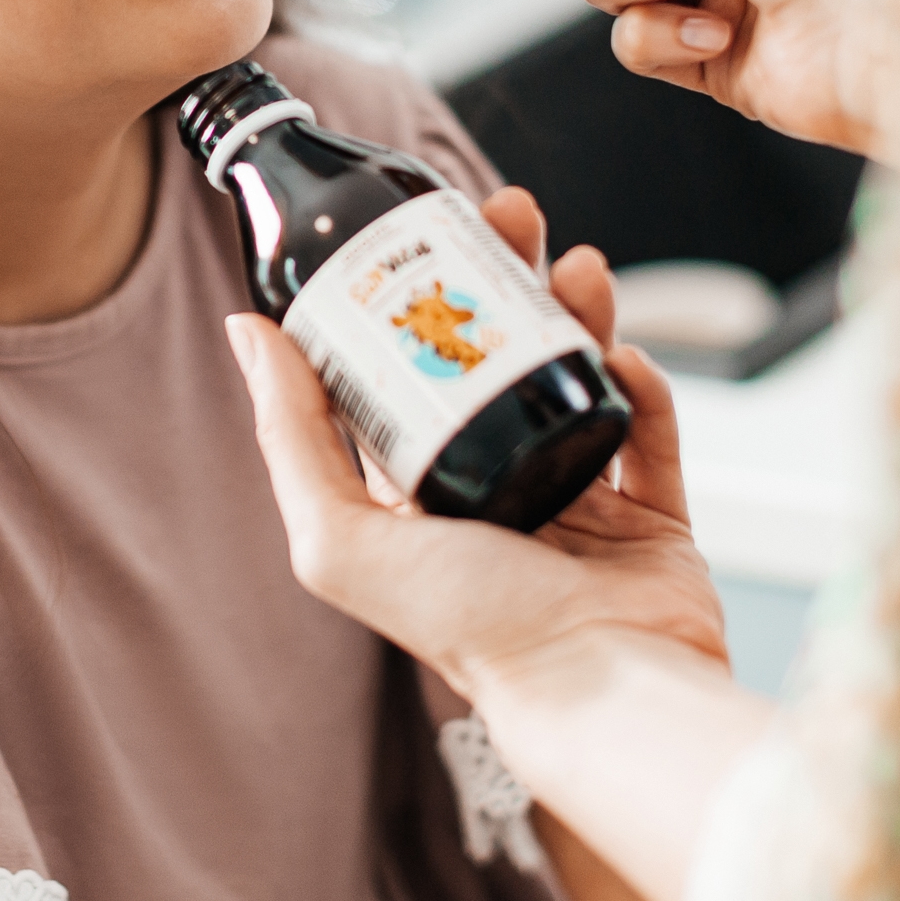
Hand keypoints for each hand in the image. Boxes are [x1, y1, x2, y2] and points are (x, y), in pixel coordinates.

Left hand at [224, 186, 726, 704]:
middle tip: (513, 215)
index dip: (415, 299)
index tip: (428, 235)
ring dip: (578, 313)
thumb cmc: (470, 627)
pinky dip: (641, 389)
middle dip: (505, 278)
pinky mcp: (651, 520)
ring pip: (574, 378)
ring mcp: (576, 506)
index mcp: (416, 499)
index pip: (408, 375)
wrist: (599, 685)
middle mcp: (492, 496)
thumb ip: (289, 434)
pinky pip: (647, 431)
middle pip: (496, 357)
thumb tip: (247, 329)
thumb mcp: (342, 535)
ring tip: (581, 267)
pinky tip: (626, 356)